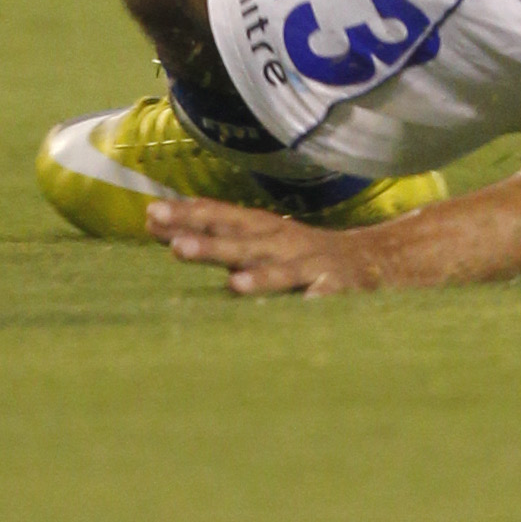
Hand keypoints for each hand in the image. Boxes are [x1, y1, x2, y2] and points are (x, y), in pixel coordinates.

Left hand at [146, 195, 385, 296]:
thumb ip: (213, 237)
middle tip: (175, 246)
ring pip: (280, 271)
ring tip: (234, 284)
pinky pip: (321, 298)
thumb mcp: (256, 241)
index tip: (151, 216)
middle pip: (242, 241)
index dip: (187, 216)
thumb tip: (157, 228)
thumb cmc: (299, 254)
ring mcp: (309, 264)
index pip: (218, 217)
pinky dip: (313, 300)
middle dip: (211, 244)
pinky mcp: (335, 289)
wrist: (370, 259)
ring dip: (259, 277)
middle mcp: (282, 241)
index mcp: (260, 229)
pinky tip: (305, 306)